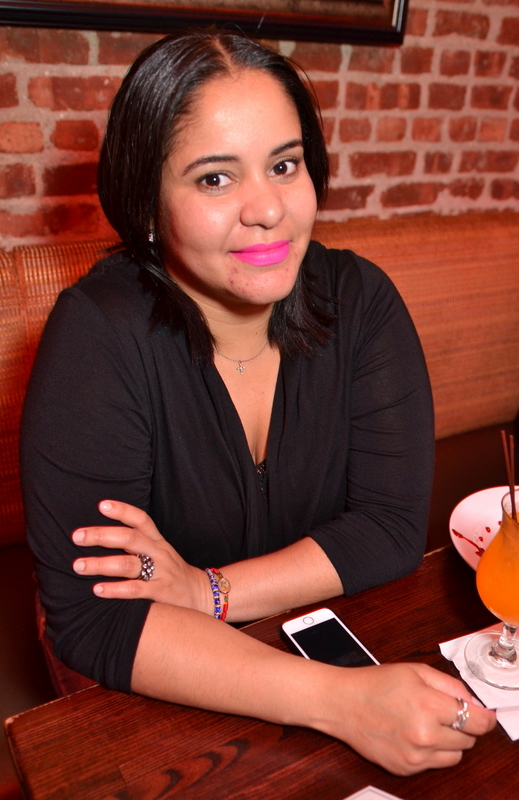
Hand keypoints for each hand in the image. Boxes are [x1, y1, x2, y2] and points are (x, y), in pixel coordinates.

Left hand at [71, 500, 210, 613]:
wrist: (201, 595)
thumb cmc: (172, 572)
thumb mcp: (159, 552)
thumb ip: (137, 544)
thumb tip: (102, 536)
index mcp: (157, 541)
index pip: (141, 519)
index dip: (123, 510)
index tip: (101, 505)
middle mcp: (158, 552)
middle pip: (129, 538)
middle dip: (101, 535)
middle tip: (77, 536)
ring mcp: (160, 572)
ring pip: (128, 564)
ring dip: (100, 564)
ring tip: (79, 566)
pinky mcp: (161, 592)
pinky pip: (135, 589)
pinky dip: (115, 589)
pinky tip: (97, 589)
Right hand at [314, 661, 495, 775]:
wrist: (342, 704)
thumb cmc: (375, 683)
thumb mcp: (415, 671)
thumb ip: (450, 684)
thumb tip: (473, 701)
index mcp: (429, 705)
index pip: (478, 722)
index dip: (485, 718)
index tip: (485, 715)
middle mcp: (425, 735)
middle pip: (469, 740)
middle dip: (463, 725)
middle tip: (445, 712)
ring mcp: (415, 756)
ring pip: (456, 756)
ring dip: (450, 742)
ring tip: (428, 724)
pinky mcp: (406, 769)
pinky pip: (434, 765)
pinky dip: (431, 752)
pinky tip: (413, 734)